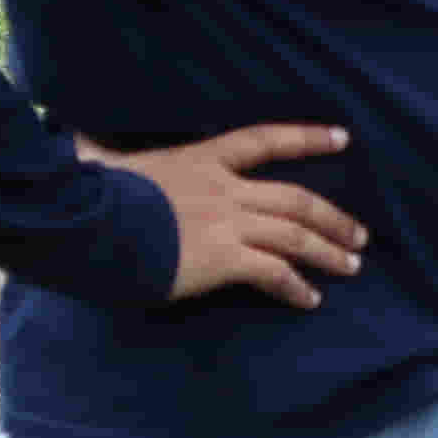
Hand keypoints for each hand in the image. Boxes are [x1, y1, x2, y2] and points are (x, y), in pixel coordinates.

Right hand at [82, 121, 366, 308]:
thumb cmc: (91, 194)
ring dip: (327, 250)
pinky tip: (309, 300)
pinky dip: (296, 286)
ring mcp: (228, 222)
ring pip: (295, 233)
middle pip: (295, 197)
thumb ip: (105, 153)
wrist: (91, 222)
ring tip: (351, 266)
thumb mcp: (107, 163)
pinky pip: (274, 272)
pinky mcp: (225, 258)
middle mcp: (223, 188)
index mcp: (200, 159)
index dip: (305, 138)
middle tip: (359, 234)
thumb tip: (79, 143)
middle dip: (332, 216)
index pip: (263, 140)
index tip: (342, 138)